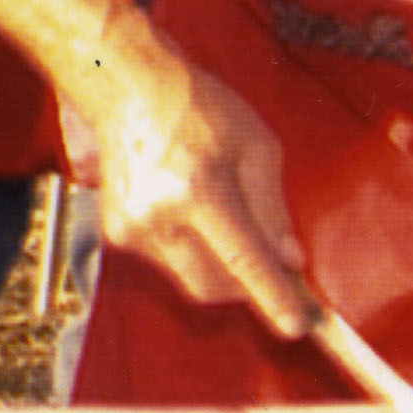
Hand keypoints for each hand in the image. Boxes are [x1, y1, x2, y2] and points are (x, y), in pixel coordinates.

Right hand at [83, 43, 316, 343]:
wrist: (127, 88)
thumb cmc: (195, 105)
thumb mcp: (256, 146)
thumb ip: (273, 208)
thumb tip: (288, 259)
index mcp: (199, 190)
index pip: (243, 262)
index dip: (273, 297)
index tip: (295, 325)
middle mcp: (159, 216)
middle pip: (211, 286)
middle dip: (244, 287)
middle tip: (273, 269)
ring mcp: (131, 228)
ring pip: (188, 276)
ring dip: (216, 265)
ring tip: (225, 222)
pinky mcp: (116, 232)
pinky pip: (166, 261)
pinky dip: (190, 249)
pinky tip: (190, 211)